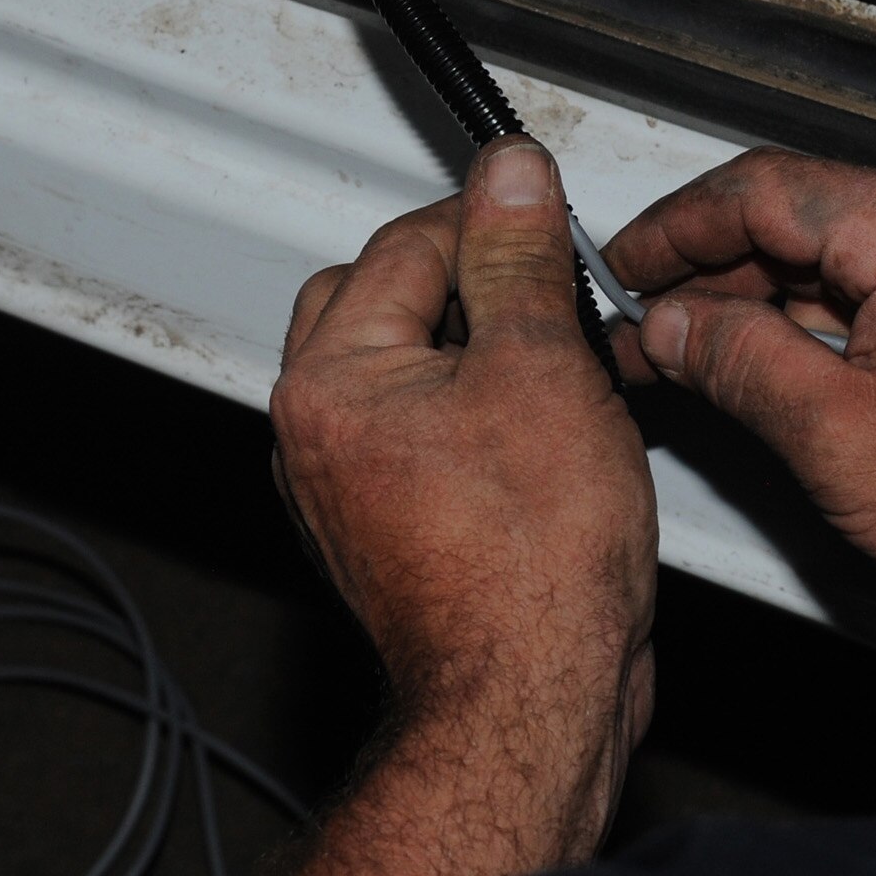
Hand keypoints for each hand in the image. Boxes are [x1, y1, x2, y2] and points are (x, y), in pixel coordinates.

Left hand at [264, 137, 655, 875]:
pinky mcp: (392, 532)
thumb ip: (518, 259)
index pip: (409, 242)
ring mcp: (348, 489)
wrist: (532, 698)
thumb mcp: (540, 369)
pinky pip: (426, 437)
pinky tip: (546, 439)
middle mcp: (319, 433)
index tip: (553, 223)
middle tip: (549, 296)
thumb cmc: (529, 563)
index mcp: (332, 379)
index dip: (495, 221)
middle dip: (469, 282)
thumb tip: (511, 177)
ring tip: (557, 373)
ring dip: (477, 351)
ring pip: (408, 369)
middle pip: (387, 297)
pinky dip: (477, 416)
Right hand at [604, 147, 875, 630]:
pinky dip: (812, 329)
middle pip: (798, 220)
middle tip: (637, 326)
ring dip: (755, 306)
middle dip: (707, 275)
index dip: (674, 230)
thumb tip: (669, 327)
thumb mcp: (836, 435)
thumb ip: (737, 362)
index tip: (621, 268)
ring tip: (682, 355)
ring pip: (834, 263)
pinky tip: (760, 369)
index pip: (764, 189)